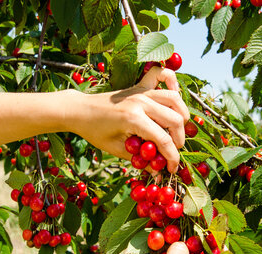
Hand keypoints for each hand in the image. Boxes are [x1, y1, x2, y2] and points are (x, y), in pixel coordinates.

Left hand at [72, 67, 189, 172]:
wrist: (80, 110)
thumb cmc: (95, 131)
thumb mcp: (116, 149)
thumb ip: (140, 159)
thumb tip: (157, 170)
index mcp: (133, 119)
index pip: (163, 140)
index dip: (171, 157)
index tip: (172, 168)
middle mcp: (141, 102)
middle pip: (174, 120)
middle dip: (179, 140)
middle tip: (172, 152)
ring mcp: (141, 91)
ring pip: (174, 99)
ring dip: (181, 116)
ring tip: (177, 130)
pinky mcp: (139, 85)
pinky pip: (161, 74)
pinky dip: (172, 82)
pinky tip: (174, 96)